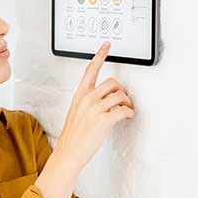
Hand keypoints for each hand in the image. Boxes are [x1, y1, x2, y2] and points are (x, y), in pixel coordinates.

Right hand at [56, 40, 134, 166]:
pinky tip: (127, 117)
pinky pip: (124, 110)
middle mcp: (87, 98)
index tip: (107, 45)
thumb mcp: (76, 111)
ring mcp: (95, 109)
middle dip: (122, 91)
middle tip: (123, 101)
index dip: (100, 55)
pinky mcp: (104, 120)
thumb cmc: (73, 135)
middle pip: (113, 82)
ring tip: (125, 111)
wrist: (68, 152)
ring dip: (127, 103)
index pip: (91, 69)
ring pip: (120, 95)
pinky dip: (129, 113)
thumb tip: (106, 97)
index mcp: (80, 94)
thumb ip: (88, 101)